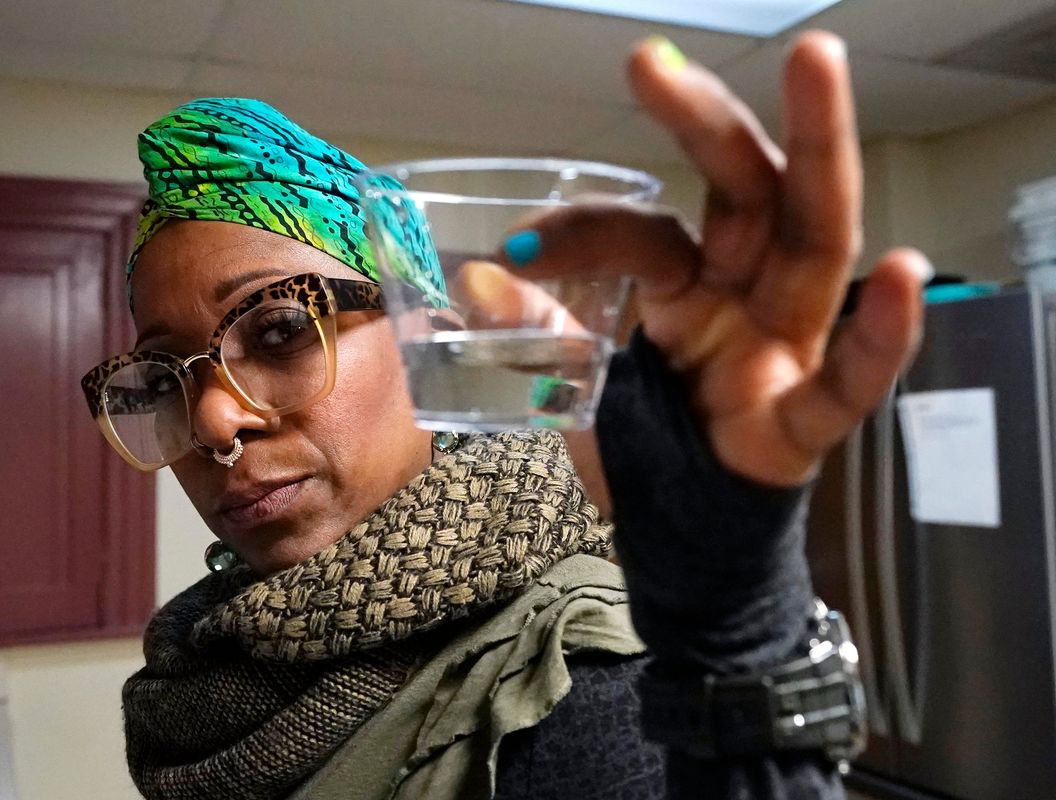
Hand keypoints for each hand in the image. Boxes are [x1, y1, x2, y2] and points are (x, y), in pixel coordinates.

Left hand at [502, 31, 927, 488]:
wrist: (681, 538)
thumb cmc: (645, 445)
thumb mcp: (582, 382)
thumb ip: (542, 332)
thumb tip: (475, 279)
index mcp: (690, 285)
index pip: (650, 232)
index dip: (587, 227)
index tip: (515, 246)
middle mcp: (746, 296)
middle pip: (746, 192)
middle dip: (709, 121)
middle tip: (652, 63)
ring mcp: (784, 348)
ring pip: (813, 241)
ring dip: (817, 157)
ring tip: (816, 66)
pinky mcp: (803, 422)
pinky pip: (846, 381)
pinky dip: (878, 337)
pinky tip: (900, 276)